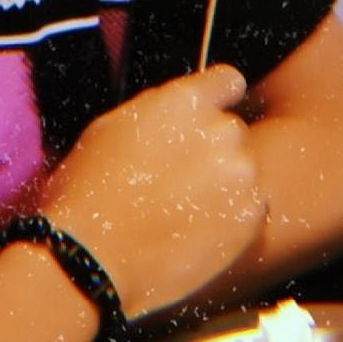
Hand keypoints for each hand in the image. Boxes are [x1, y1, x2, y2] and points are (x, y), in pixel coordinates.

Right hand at [41, 67, 265, 319]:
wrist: (93, 260)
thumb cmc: (90, 192)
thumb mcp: (111, 127)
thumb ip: (157, 109)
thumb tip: (177, 110)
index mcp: (186, 100)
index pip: (229, 81)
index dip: (218, 100)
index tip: (206, 120)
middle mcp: (223, 130)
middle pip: (233, 131)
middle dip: (213, 149)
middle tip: (180, 178)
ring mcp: (241, 176)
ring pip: (243, 171)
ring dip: (224, 184)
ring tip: (185, 211)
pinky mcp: (250, 218)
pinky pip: (252, 208)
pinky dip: (232, 217)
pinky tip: (198, 232)